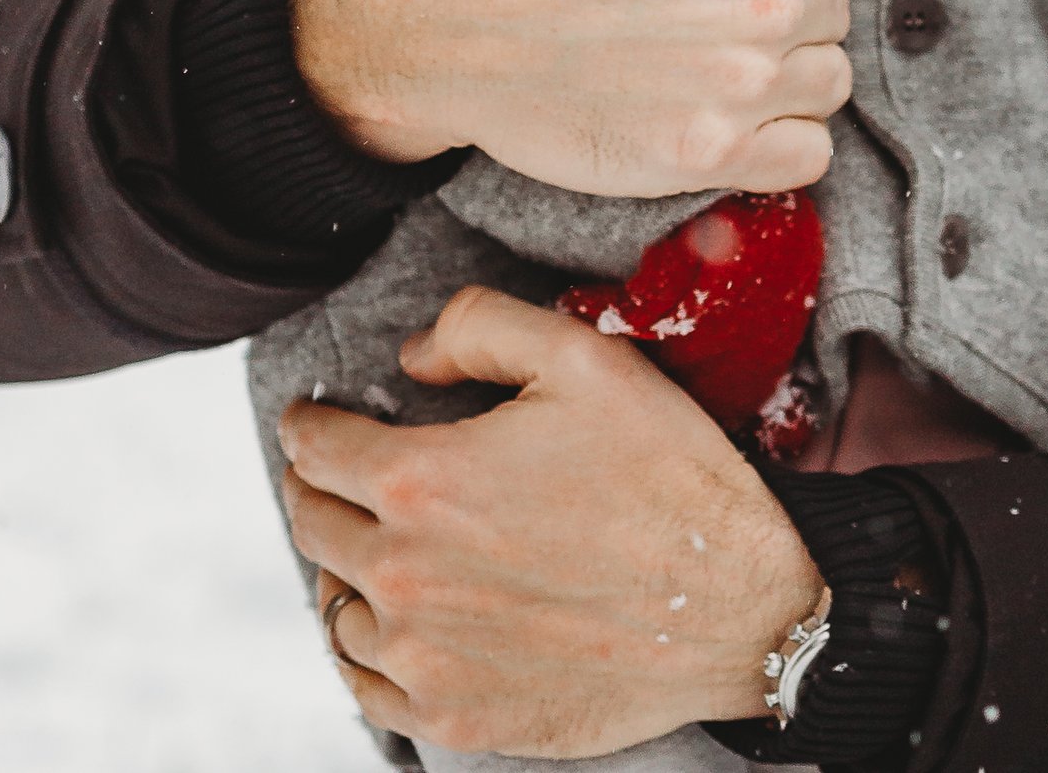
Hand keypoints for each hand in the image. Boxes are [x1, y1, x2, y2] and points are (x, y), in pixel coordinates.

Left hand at [282, 287, 824, 754]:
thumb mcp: (583, 359)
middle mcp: (406, 578)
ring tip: (374, 548)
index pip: (315, 447)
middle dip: (315, 487)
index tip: (315, 418)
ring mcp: (427, 661)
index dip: (309, 422)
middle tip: (336, 472)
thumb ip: (479, 327)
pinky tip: (396, 627)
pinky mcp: (458, 720)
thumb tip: (410, 358)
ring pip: (336, 610)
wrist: (739, 608)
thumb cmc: (667, 476)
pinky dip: (369, 653)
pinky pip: (369, 691)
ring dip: (344, 571)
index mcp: (423, 482)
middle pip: (313, 525)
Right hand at [291, 0, 868, 193]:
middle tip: (710, 6)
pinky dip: (778, 142)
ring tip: (713, 58)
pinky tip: (722, 113)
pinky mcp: (702, 157)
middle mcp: (761, 2)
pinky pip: (805, 159)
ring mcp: (735, 87)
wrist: (435, 12)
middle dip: (787, 6)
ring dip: (787, 74)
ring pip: (827, 86)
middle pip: (834, 14)